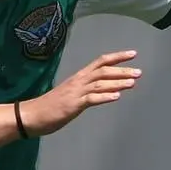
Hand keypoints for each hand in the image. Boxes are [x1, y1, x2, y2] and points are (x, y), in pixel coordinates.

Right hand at [18, 50, 138, 136]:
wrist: (31, 115)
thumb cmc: (51, 106)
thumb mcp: (72, 94)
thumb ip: (88, 91)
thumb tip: (105, 90)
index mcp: (79, 77)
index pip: (100, 62)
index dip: (117, 57)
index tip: (132, 54)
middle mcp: (79, 81)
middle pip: (103, 71)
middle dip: (122, 70)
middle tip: (139, 72)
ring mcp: (76, 93)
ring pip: (100, 84)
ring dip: (118, 82)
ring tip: (133, 82)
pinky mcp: (73, 105)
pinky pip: (91, 99)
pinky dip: (105, 97)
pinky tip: (117, 97)